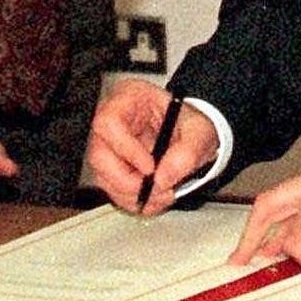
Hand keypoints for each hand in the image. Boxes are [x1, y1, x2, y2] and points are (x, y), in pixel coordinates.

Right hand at [88, 77, 216, 213]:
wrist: (194, 135)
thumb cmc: (192, 124)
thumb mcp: (201, 131)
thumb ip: (187, 153)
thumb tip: (162, 179)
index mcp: (129, 98)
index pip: (108, 122)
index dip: (126, 149)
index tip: (150, 168)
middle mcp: (113, 122)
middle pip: (98, 155)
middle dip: (128, 180)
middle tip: (157, 189)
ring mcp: (109, 147)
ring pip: (103, 178)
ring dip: (134, 195)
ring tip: (164, 193)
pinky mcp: (112, 168)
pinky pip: (113, 191)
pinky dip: (136, 201)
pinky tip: (157, 197)